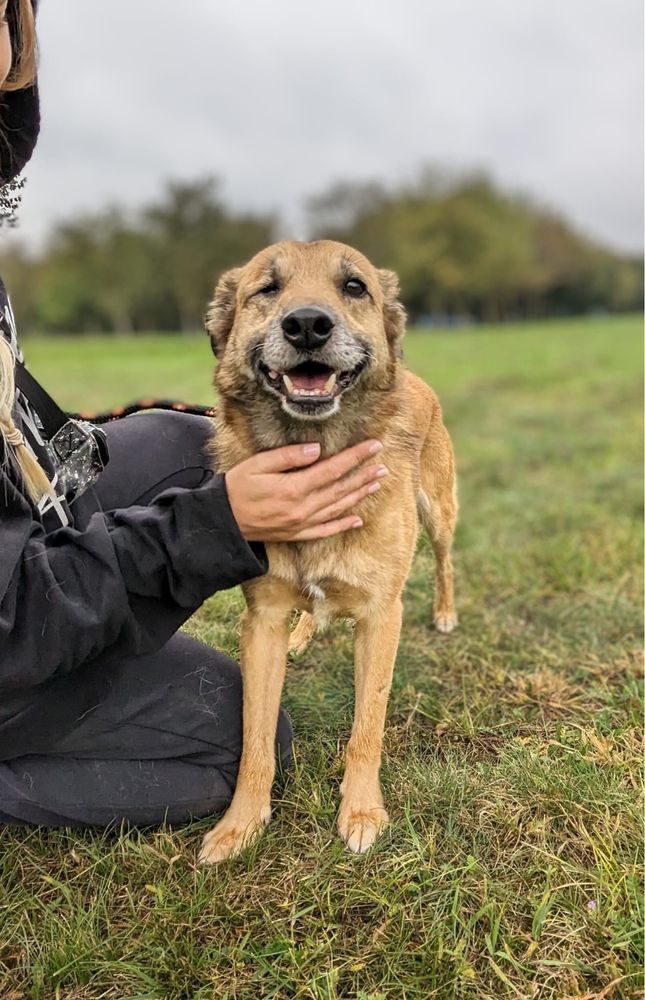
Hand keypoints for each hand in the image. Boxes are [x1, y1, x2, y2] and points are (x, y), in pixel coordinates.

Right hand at [224, 440, 387, 541]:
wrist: (221, 522)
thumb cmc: (236, 489)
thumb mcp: (257, 465)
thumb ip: (288, 456)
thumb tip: (317, 449)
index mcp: (294, 488)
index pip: (333, 469)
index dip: (356, 457)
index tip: (373, 445)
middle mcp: (302, 508)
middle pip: (341, 489)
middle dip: (364, 475)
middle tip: (384, 464)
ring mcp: (301, 524)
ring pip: (338, 508)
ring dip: (359, 495)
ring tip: (377, 483)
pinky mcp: (297, 534)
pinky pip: (326, 530)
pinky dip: (343, 525)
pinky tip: (358, 519)